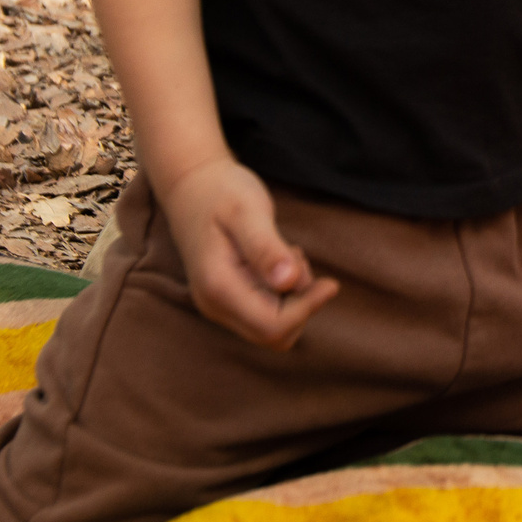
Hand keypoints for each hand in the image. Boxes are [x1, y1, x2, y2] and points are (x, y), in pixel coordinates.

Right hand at [152, 153, 338, 348]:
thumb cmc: (222, 192)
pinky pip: (265, 312)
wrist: (192, 186)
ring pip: (273, 327)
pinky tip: (275, 259)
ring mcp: (218, 306)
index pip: (273, 326)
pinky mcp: (227, 300)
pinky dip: (282, 292)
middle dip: (300, 304)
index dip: (307, 309)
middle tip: (295, 257)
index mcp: (218, 287)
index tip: (330, 283)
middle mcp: (214, 305)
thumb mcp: (247, 210)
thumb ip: (267, 247)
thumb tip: (290, 282)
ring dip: (293, 297)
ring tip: (284, 252)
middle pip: (274, 336)